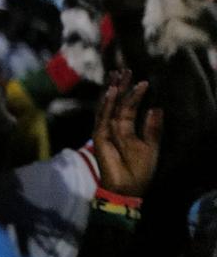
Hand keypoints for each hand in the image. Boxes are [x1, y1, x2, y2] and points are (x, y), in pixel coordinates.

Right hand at [92, 70, 162, 198]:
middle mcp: (114, 127)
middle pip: (116, 102)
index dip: (134, 94)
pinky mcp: (99, 136)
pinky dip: (106, 104)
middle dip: (120, 86)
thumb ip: (152, 128)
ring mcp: (105, 130)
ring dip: (112, 91)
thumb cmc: (139, 170)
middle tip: (124, 69)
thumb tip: (156, 107)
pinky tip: (111, 92)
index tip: (142, 81)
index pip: (129, 107)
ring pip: (108, 106)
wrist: (128, 187)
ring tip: (117, 75)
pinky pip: (103, 116)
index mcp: (126, 129)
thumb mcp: (151, 146)